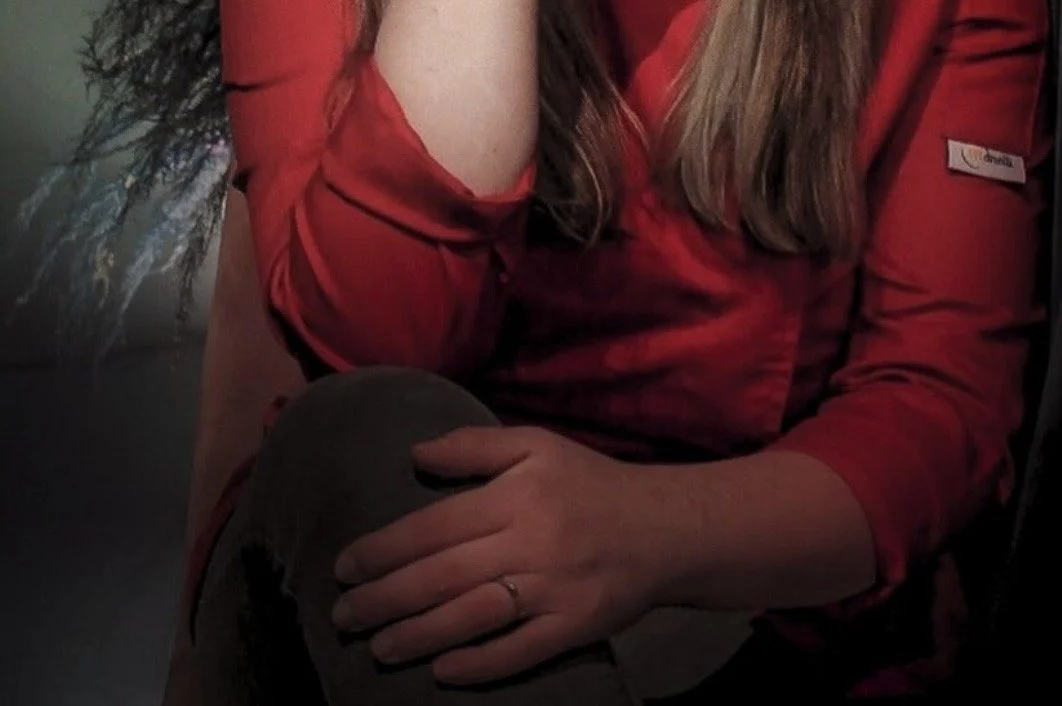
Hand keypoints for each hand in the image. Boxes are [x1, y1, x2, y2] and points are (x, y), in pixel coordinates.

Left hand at [328, 424, 664, 685]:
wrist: (663, 528)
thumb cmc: (589, 483)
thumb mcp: (536, 444)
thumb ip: (473, 446)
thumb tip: (414, 453)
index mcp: (516, 495)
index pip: (435, 525)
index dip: (385, 548)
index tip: (346, 565)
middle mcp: (530, 542)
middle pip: (444, 576)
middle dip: (386, 598)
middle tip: (344, 614)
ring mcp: (553, 589)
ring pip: (473, 617)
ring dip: (419, 635)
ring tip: (379, 647)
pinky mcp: (574, 627)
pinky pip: (519, 652)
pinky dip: (479, 664)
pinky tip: (441, 672)